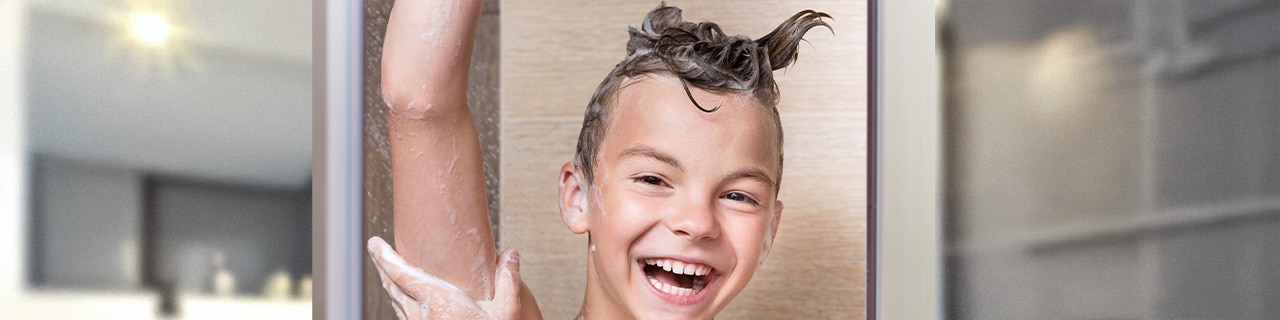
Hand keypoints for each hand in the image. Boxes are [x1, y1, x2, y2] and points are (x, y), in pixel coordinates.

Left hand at [367, 236, 522, 319]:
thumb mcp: (506, 312)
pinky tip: (402, 299)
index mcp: (438, 301)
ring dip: (389, 282)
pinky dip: (398, 301)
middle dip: (382, 264)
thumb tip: (511, 255)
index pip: (401, 273)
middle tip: (375, 249)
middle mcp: (421, 315)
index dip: (385, 256)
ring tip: (387, 270)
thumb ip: (508, 281)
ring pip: (395, 301)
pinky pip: (403, 315)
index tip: (375, 243)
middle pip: (392, 285)